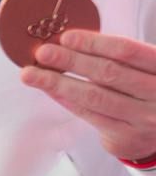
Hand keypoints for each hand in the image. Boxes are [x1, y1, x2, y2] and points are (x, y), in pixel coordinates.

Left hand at [21, 29, 155, 161]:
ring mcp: (144, 119)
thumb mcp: (144, 69)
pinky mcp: (127, 138)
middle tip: (42, 52)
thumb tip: (67, 43)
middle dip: (70, 61)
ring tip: (32, 74)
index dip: (94, 43)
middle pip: (108, 73)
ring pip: (95, 97)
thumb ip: (118, 57)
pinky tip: (50, 90)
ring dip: (58, 83)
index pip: (126, 50)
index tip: (66, 37)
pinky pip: (89, 115)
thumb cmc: (147, 90)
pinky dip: (66, 100)